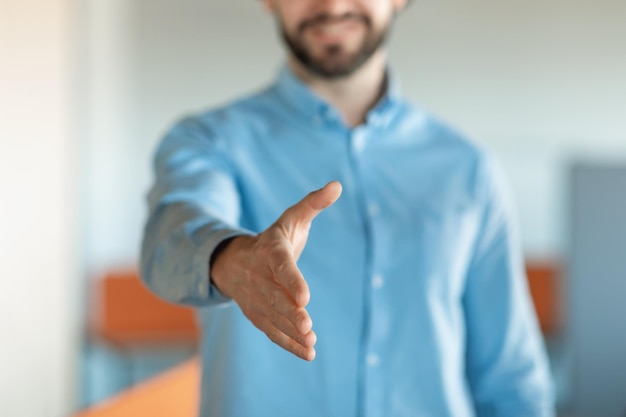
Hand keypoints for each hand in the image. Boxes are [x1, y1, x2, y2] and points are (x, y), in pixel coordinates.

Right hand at [210, 181, 342, 360]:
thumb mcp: (291, 218)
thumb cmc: (272, 239)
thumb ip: (313, 203)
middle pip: (275, 297)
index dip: (292, 281)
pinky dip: (288, 343)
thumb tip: (337, 185)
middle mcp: (259, 277)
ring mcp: (256, 298)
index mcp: (270, 251)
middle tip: (307, 326)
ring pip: (273, 317)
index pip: (281, 266)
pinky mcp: (258, 315)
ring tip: (310, 343)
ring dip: (291, 332)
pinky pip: (272, 331)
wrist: (233, 262)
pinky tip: (308, 353)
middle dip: (290, 313)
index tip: (305, 297)